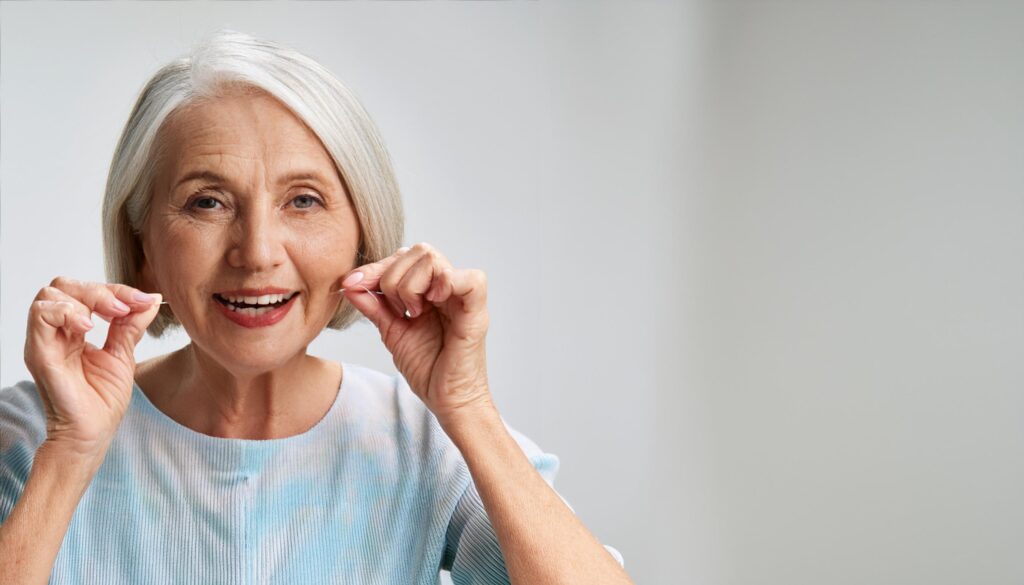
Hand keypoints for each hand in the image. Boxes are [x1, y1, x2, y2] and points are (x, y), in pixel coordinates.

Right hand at [23, 277, 161, 456]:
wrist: (92, 434)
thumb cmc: (102, 402)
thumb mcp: (123, 355)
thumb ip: (131, 325)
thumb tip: (150, 300)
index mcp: (73, 331)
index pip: (87, 292)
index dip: (117, 289)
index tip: (144, 299)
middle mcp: (55, 333)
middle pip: (64, 286)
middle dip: (100, 289)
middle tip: (125, 307)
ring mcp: (45, 341)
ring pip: (50, 295)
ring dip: (86, 298)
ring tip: (111, 315)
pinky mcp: (39, 353)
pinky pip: (41, 315)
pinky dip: (67, 312)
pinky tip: (89, 328)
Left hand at [341, 243, 493, 424]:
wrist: (448, 402)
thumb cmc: (428, 370)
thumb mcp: (392, 332)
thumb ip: (374, 307)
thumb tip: (350, 284)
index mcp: (430, 291)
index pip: (404, 257)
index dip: (376, 267)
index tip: (352, 284)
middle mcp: (448, 288)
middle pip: (418, 251)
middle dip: (392, 276)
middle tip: (396, 309)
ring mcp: (463, 297)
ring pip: (433, 259)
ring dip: (411, 285)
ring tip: (413, 313)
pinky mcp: (477, 312)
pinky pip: (470, 279)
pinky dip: (445, 284)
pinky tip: (432, 305)